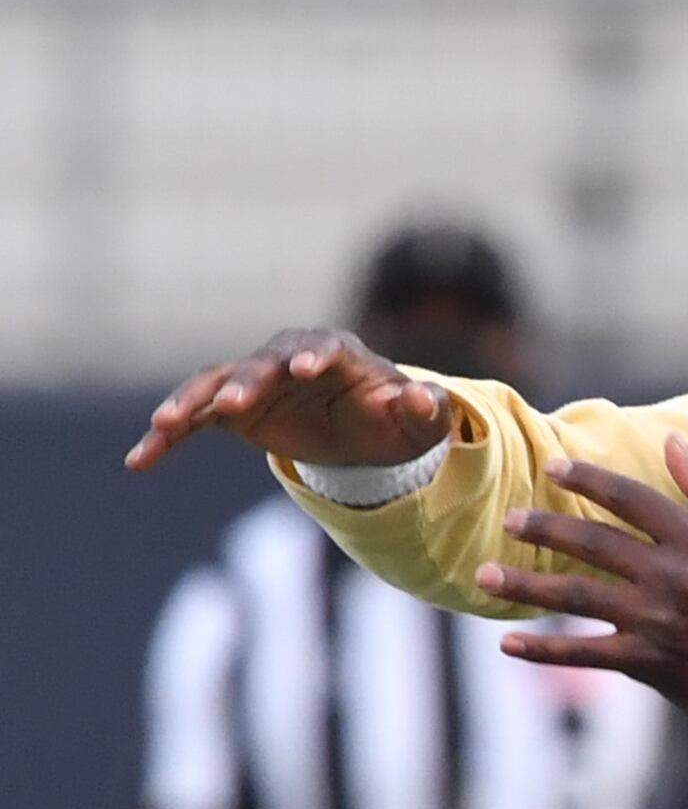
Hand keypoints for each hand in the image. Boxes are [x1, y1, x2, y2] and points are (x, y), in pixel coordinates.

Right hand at [126, 328, 449, 473]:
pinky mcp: (231, 409)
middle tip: (232, 403)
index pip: (324, 348)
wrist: (366, 433)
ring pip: (215, 383)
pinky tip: (140, 460)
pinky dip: (167, 435)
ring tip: (164, 424)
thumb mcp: (421, 423)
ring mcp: (255, 380)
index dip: (313, 356)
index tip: (303, 370)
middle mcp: (288, 358)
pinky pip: (193, 418)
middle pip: (262, 364)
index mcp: (338, 353)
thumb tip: (420, 398)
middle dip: (247, 381)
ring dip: (190, 401)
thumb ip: (427, 411)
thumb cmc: (395, 420)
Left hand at [474, 436, 687, 726]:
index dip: (588, 480)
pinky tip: (508, 644)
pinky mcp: (646, 663)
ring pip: (576, 597)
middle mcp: (671, 577)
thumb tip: (672, 440)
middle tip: (509, 518)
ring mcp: (655, 622)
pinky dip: (543, 651)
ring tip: (484, 574)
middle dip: (545, 528)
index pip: (632, 499)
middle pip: (593, 543)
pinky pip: (584, 654)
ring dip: (525, 584)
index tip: (553, 467)